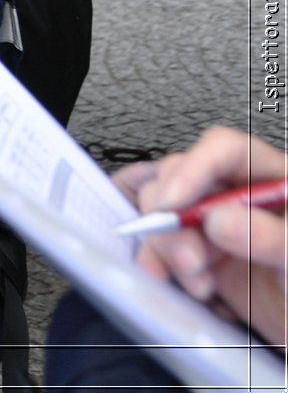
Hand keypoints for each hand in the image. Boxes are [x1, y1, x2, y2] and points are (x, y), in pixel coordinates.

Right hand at [117, 126, 287, 346]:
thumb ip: (271, 237)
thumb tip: (219, 219)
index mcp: (275, 181)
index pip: (226, 151)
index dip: (195, 168)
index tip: (175, 202)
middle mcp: (241, 198)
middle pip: (184, 179)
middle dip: (174, 217)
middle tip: (188, 256)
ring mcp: (220, 228)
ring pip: (165, 213)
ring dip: (168, 247)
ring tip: (196, 280)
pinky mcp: (205, 257)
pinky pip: (163, 246)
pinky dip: (161, 265)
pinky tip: (187, 285)